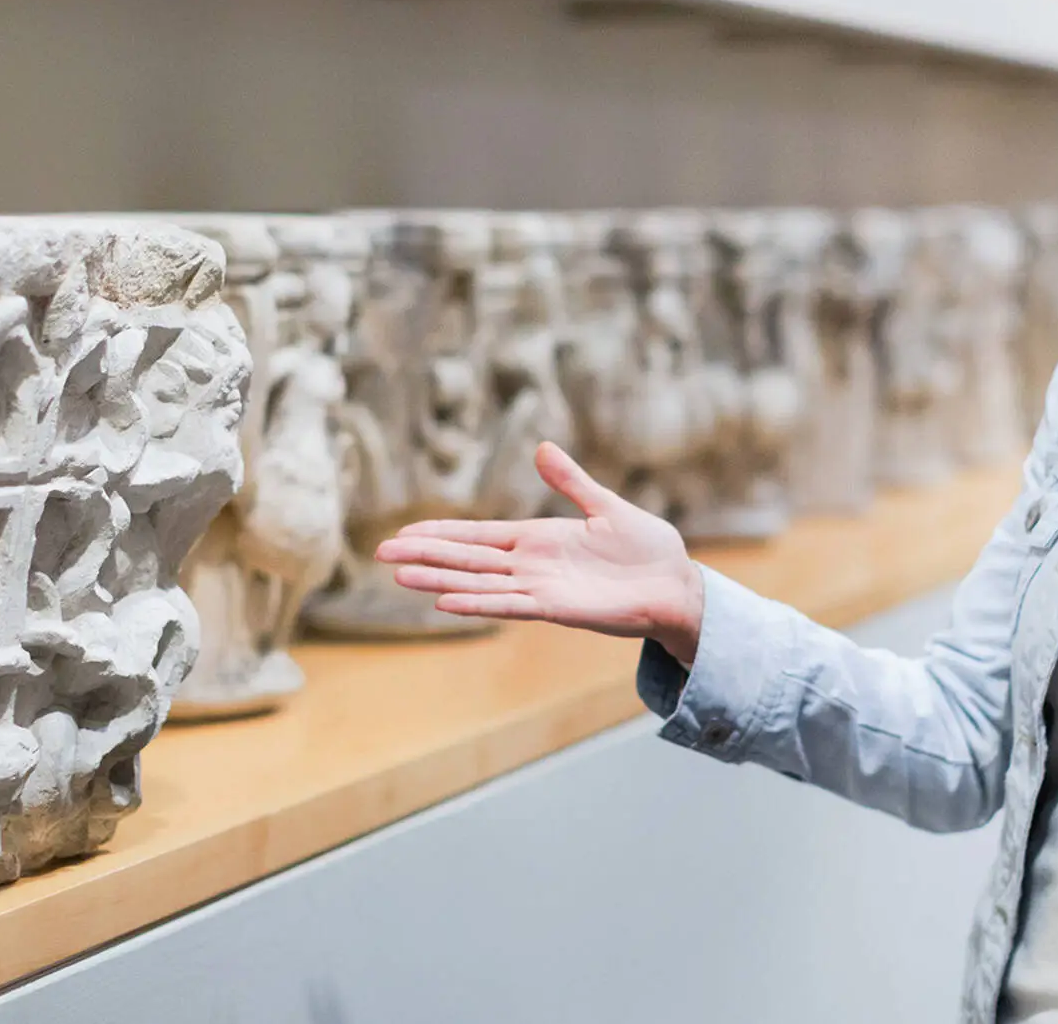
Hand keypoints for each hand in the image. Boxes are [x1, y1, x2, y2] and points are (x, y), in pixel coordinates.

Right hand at [377, 443, 706, 664]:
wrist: (677, 585)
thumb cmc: (647, 549)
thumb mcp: (606, 505)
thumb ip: (571, 481)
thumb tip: (541, 447)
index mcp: (538, 539)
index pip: (478, 535)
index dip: (441, 532)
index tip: (405, 531)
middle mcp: (531, 565)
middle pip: (467, 558)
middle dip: (425, 554)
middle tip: (380, 551)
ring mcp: (541, 588)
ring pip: (478, 583)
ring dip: (440, 579)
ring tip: (400, 575)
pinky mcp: (558, 609)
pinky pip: (510, 605)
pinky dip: (478, 602)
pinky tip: (447, 600)